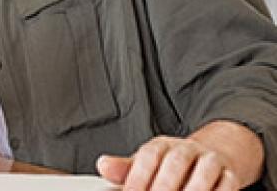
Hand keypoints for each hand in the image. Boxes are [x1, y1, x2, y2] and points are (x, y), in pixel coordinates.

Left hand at [97, 121, 263, 190]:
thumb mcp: (146, 164)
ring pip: (204, 172)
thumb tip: (103, 165)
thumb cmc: (170, 166)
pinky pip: (227, 184)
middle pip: (176, 162)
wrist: (210, 157)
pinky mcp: (230, 174)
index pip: (148, 156)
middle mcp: (186, 149)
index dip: (138, 178)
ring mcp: (210, 160)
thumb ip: (125, 168)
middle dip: (164, 186)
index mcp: (161, 145)